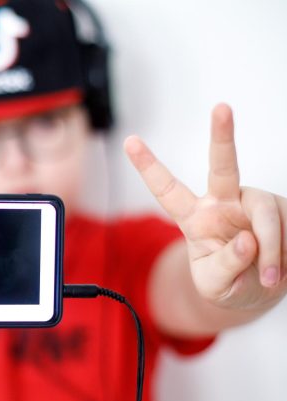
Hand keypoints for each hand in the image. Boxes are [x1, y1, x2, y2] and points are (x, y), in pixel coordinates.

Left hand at [124, 103, 286, 310]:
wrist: (260, 292)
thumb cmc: (229, 284)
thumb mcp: (215, 284)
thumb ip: (226, 264)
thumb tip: (247, 239)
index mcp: (195, 218)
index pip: (168, 190)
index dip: (148, 166)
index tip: (129, 141)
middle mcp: (223, 203)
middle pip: (222, 166)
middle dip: (222, 135)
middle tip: (221, 107)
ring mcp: (253, 205)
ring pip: (265, 211)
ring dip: (270, 247)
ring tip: (269, 277)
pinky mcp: (281, 212)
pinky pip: (284, 226)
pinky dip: (282, 253)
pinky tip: (278, 272)